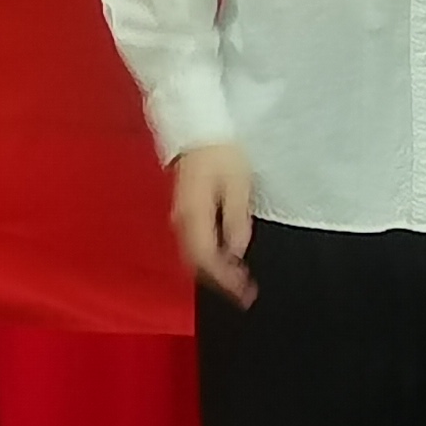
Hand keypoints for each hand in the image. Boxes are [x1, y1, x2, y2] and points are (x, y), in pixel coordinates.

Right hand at [170, 141, 257, 307]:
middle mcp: (182, 220)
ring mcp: (180, 217)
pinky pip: (192, 245)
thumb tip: (236, 251)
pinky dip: (208, 260)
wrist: (196, 130)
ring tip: (238, 283)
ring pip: (193, 256)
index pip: (206, 258)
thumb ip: (236, 220)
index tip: (245, 293)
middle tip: (245, 295)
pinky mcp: (184, 214)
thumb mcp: (237, 185)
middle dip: (220, 282)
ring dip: (214, 273)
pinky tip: (225, 261)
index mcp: (194, 214)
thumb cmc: (221, 154)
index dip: (225, 279)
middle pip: (196, 262)